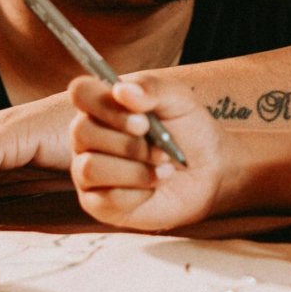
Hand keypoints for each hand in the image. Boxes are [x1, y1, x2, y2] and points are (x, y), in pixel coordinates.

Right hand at [68, 77, 231, 230]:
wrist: (209, 169)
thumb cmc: (187, 129)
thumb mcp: (178, 99)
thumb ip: (151, 88)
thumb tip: (121, 91)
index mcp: (102, 104)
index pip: (80, 92)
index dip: (106, 106)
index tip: (142, 120)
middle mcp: (88, 136)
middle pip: (81, 132)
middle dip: (129, 144)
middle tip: (162, 148)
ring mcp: (88, 170)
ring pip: (90, 168)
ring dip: (135, 170)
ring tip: (164, 168)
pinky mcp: (99, 204)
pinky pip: (106, 199)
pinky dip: (138, 193)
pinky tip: (155, 186)